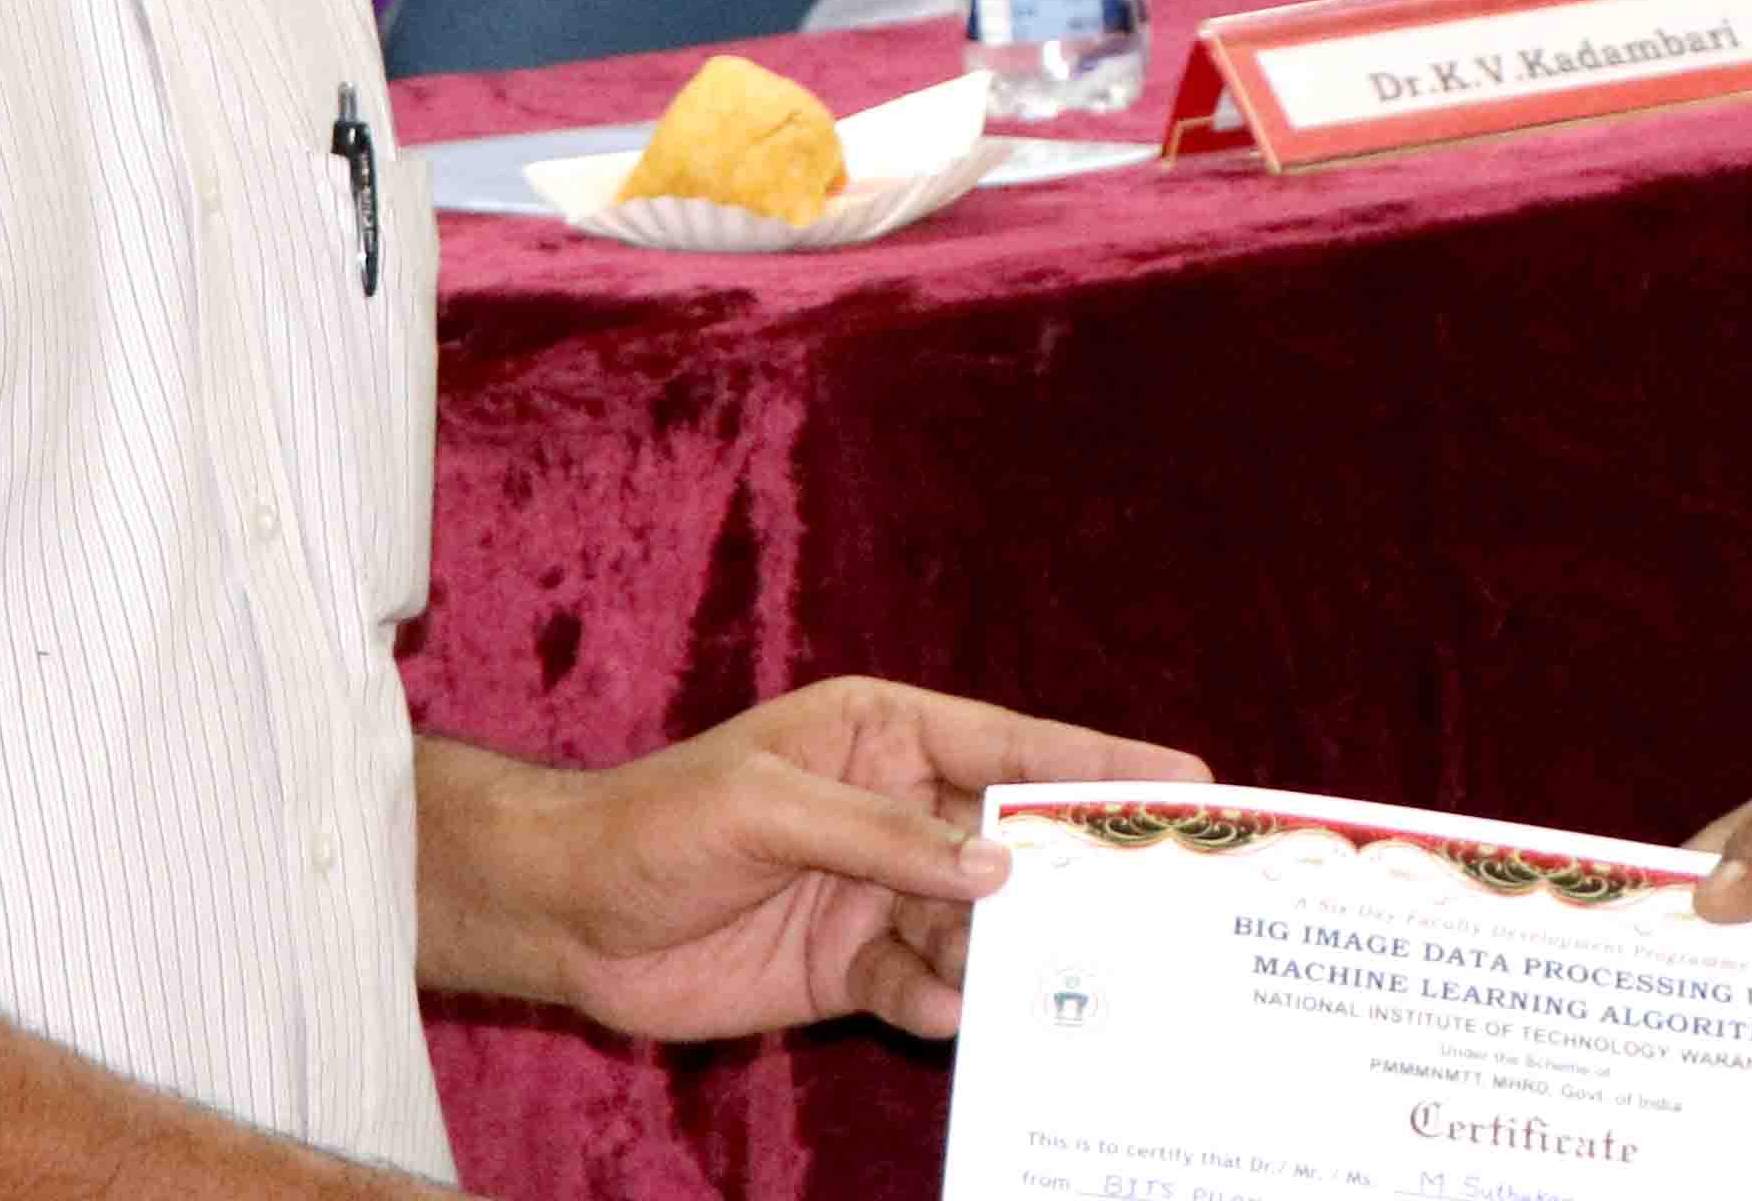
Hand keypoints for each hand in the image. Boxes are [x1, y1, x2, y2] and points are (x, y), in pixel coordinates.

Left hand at [443, 679, 1204, 1046]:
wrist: (565, 913)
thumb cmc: (657, 824)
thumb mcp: (769, 808)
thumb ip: (883, 837)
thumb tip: (994, 870)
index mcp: (887, 735)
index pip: (1012, 746)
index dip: (1099, 764)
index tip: (1186, 780)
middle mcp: (897, 809)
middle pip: (1011, 843)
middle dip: (1070, 875)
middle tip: (1147, 910)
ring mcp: (877, 893)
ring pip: (975, 928)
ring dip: (1003, 956)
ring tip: (1045, 983)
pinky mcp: (849, 967)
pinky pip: (921, 986)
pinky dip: (940, 1003)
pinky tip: (946, 1016)